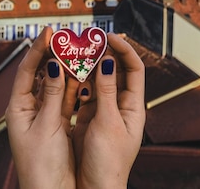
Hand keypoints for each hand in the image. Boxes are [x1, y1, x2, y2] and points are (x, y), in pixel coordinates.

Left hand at [5, 26, 78, 188]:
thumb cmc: (41, 166)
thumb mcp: (48, 126)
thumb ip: (54, 95)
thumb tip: (55, 64)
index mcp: (18, 108)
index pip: (27, 70)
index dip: (38, 49)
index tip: (49, 31)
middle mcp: (29, 109)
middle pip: (42, 74)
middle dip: (54, 55)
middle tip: (67, 38)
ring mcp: (44, 116)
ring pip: (57, 86)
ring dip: (68, 69)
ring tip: (79, 52)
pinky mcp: (58, 124)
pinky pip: (67, 99)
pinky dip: (76, 87)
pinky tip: (84, 75)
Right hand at [73, 33, 145, 188]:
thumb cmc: (108, 163)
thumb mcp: (107, 123)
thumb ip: (106, 91)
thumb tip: (108, 61)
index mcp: (133, 106)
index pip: (133, 68)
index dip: (123, 49)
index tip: (108, 36)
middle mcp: (120, 105)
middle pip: (115, 70)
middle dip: (102, 53)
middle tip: (87, 39)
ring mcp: (104, 110)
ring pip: (97, 80)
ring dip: (87, 65)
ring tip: (74, 50)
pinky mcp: (88, 117)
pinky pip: (83, 93)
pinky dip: (76, 81)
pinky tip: (66, 72)